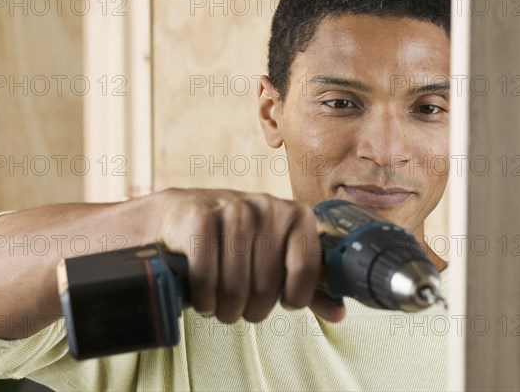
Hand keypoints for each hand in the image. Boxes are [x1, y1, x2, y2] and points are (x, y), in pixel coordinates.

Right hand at [154, 188, 345, 323]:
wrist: (180, 214)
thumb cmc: (235, 240)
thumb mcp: (275, 254)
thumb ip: (308, 283)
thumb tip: (339, 312)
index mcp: (296, 214)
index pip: (307, 272)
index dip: (293, 298)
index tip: (280, 300)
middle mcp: (268, 207)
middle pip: (267, 288)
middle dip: (251, 310)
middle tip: (240, 307)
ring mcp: (233, 210)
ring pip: (235, 289)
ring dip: (225, 310)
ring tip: (220, 304)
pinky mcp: (200, 219)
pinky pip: (206, 279)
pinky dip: (203, 300)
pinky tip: (203, 297)